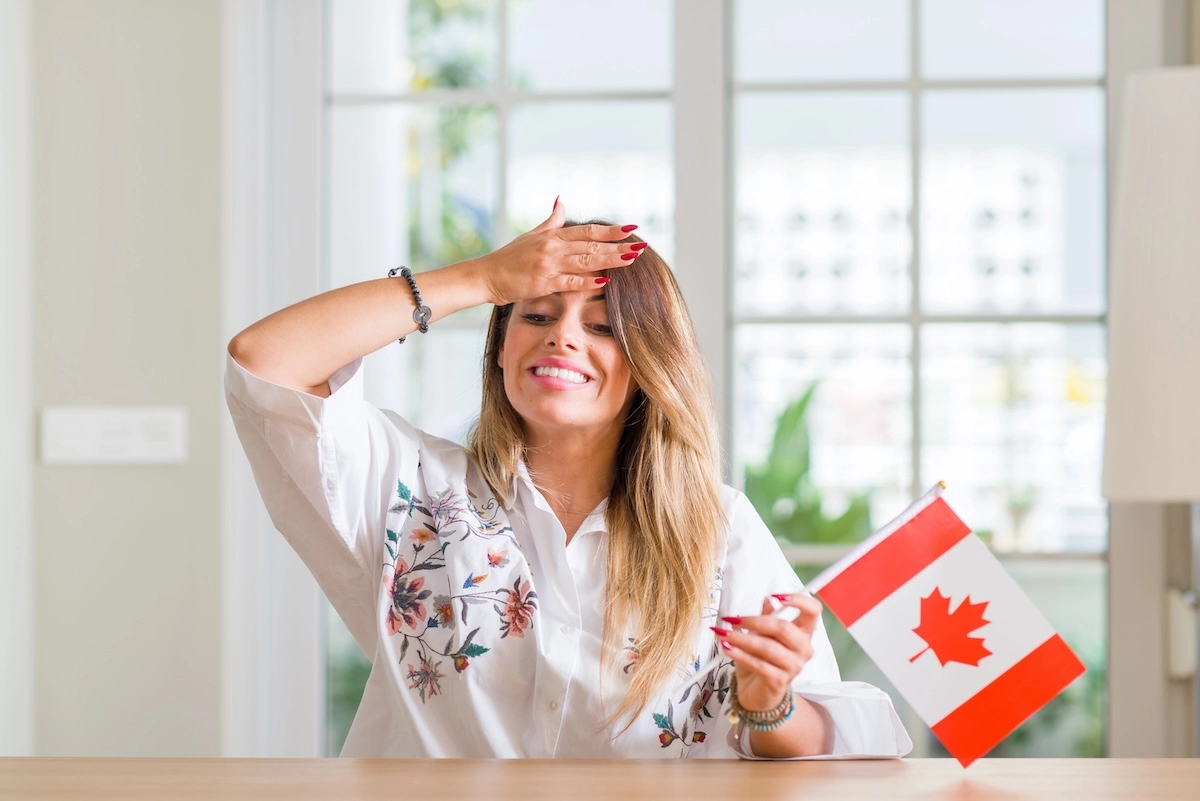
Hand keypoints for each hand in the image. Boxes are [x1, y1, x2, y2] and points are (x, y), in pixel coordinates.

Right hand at [471, 198, 643, 305]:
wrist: (486, 276)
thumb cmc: (509, 258)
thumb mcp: (531, 235)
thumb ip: (551, 220)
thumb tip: (562, 200)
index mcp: (553, 236)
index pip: (587, 231)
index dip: (610, 230)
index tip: (631, 229)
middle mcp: (553, 247)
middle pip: (592, 245)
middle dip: (618, 245)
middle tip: (641, 246)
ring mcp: (548, 264)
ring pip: (585, 261)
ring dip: (610, 260)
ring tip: (631, 259)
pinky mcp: (542, 282)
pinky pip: (569, 282)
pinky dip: (587, 281)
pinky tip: (605, 281)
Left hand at [712, 592, 821, 712]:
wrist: (757, 692)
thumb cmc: (761, 660)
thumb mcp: (762, 634)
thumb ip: (766, 617)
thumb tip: (767, 600)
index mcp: (803, 632)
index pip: (813, 611)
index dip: (798, 600)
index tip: (777, 596)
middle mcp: (803, 649)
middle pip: (784, 628)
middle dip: (754, 621)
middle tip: (732, 619)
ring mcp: (793, 666)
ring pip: (768, 647)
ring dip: (741, 638)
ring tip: (723, 634)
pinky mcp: (779, 681)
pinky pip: (758, 664)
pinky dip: (739, 654)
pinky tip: (727, 647)